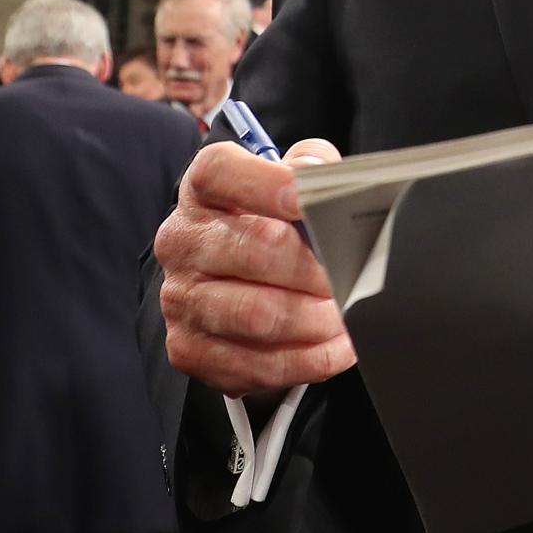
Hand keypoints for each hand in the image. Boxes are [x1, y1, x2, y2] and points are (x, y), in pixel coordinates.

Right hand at [155, 140, 355, 396]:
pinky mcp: (189, 348)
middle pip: (253, 250)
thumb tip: (320, 173)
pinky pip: (256, 363)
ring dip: (315, 319)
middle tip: (352, 275)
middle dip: (315, 268)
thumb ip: (311, 168)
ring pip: (257, 314)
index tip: (310, 202)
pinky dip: (308, 359)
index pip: (221, 174)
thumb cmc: (272, 224)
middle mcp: (182, 240)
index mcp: (202, 189)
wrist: (237, 282)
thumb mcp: (291, 184)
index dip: (268, 185)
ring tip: (347, 314)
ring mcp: (181, 298)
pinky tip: (335, 348)